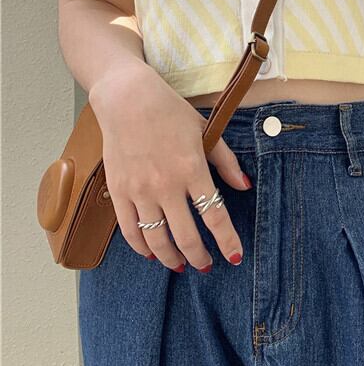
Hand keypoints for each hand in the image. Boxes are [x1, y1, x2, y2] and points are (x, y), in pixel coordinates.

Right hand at [89, 63, 252, 271]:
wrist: (128, 99)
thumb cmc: (171, 113)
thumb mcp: (206, 132)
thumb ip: (226, 162)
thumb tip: (243, 187)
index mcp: (193, 169)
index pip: (215, 216)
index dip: (227, 241)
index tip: (235, 258)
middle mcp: (166, 184)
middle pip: (186, 236)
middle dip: (199, 257)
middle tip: (206, 266)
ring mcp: (139, 190)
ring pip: (156, 239)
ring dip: (171, 258)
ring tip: (180, 265)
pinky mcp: (119, 190)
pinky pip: (130, 229)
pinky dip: (141, 246)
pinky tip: (151, 252)